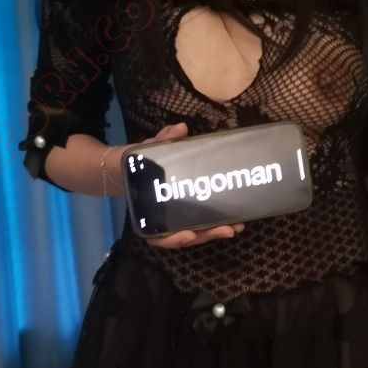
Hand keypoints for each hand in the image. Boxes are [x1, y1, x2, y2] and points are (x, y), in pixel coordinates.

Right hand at [123, 122, 245, 249]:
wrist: (130, 168)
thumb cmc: (140, 162)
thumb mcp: (148, 150)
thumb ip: (162, 141)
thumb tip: (180, 129)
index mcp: (147, 211)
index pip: (157, 235)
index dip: (173, 239)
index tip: (189, 235)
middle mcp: (162, 221)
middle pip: (184, 236)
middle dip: (206, 235)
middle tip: (227, 229)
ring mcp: (176, 219)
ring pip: (196, 233)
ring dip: (216, 232)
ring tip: (237, 227)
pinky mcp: (188, 213)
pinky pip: (201, 225)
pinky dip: (217, 224)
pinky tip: (234, 221)